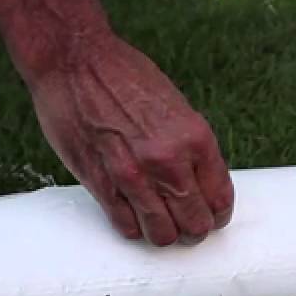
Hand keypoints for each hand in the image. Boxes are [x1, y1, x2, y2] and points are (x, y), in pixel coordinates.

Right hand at [27, 31, 233, 245]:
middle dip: (193, 229)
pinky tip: (132, 214)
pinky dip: (133, 227)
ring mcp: (133, 175)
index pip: (220, 198)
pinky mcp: (100, 182)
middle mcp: (168, 161)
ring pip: (162, 235)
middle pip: (195, 225)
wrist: (75, 60)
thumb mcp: (175, 106)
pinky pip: (126, 227)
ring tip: (159, 222)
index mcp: (195, 138)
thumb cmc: (125, 77)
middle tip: (184, 221)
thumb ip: (189, 148)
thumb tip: (199, 184)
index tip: (210, 214)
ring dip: (164, 234)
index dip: (217, 214)